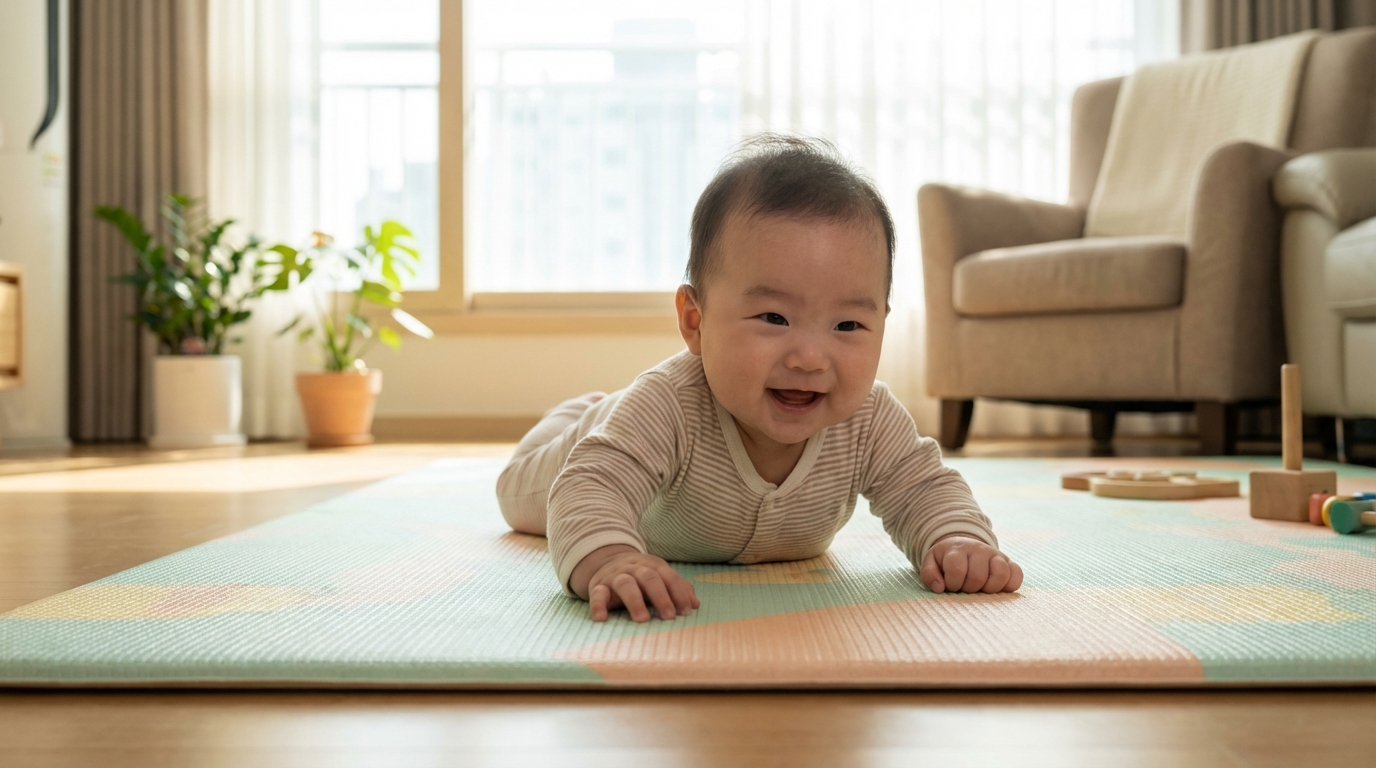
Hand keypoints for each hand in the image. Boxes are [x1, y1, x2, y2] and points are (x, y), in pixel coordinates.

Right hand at [570, 544, 699, 621]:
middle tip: (669, 617)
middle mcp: (634, 568)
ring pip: (625, 584)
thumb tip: (695, 604)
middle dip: (660, 597)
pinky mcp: (598, 586)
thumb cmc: (640, 576)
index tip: (686, 611)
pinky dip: (598, 606)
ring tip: (642, 619)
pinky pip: (597, 594)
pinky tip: (602, 619)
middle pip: (649, 578)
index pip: (668, 576)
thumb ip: (677, 588)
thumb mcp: (659, 577)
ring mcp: (615, 576)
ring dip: (635, 601)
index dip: (678, 593)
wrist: (605, 560)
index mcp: (652, 565)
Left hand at [919, 535, 1022, 593]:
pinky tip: (998, 588)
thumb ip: (929, 575)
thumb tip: (939, 588)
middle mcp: (979, 549)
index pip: (957, 569)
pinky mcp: (1009, 562)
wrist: (963, 546)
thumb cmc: (946, 561)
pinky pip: (1017, 575)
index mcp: (957, 549)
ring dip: (989, 589)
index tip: (951, 586)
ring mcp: (995, 555)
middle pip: (978, 577)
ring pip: (1000, 574)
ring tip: (981, 590)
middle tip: (965, 587)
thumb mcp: (932, 563)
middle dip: (969, 589)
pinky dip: (1010, 585)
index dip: (953, 584)